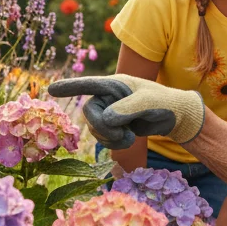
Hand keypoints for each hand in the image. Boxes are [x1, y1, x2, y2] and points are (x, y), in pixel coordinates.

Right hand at [48, 75, 204, 148]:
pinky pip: (103, 137)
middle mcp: (108, 96)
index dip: (69, 88)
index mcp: (115, 83)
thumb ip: (127, 108)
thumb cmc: (165, 102)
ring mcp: (110, 111)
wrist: (176, 116)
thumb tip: (106, 118)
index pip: (88, 84)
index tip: (50, 90)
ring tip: (130, 136)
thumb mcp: (148, 103)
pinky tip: (128, 139)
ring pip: (94, 128)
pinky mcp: (114, 125)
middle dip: (103, 127)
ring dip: (110, 137)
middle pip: (89, 113)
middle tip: (122, 134)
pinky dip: (113, 142)